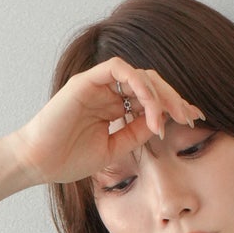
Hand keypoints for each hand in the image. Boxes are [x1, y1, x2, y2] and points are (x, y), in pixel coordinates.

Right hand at [12, 56, 204, 187]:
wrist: (39, 163)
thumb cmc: (70, 159)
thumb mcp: (115, 148)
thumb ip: (136, 132)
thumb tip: (163, 121)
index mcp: (114, 107)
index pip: (151, 98)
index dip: (174, 105)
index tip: (194, 119)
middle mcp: (108, 92)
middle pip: (151, 83)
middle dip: (174, 98)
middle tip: (190, 117)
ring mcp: (98, 84)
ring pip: (140, 74)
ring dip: (160, 94)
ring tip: (169, 117)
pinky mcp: (87, 80)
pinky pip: (120, 69)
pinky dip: (139, 83)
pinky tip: (149, 106)